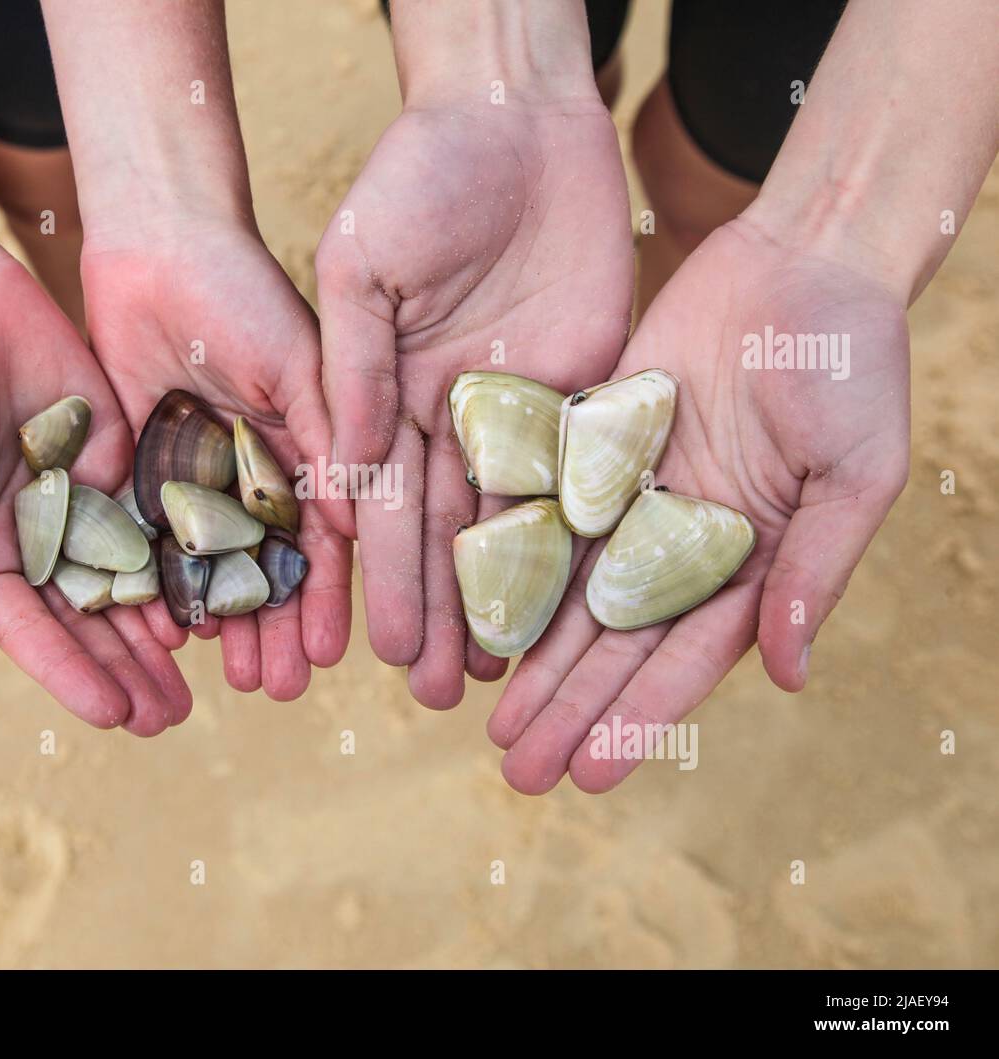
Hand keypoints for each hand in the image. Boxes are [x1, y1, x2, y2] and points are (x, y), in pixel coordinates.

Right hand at [0, 253, 190, 735]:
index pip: (37, 634)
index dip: (76, 676)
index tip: (116, 716)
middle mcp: (41, 543)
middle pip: (93, 621)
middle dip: (130, 670)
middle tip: (172, 718)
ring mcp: (86, 503)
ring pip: (134, 579)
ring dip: (164, 630)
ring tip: (202, 682)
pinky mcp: (125, 460)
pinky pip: (160, 517)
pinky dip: (185, 557)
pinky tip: (215, 594)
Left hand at [80, 220, 353, 699]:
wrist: (154, 244)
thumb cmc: (241, 289)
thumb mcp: (298, 361)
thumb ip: (328, 438)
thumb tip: (359, 530)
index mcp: (310, 450)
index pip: (324, 542)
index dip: (326, 600)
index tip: (330, 656)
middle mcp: (259, 474)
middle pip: (270, 569)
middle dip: (275, 629)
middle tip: (276, 690)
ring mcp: (202, 477)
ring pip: (214, 568)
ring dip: (225, 623)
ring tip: (233, 680)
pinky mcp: (146, 469)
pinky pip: (154, 541)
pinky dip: (162, 587)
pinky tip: (170, 633)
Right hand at [315, 96, 632, 707]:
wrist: (515, 117)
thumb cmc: (418, 175)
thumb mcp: (361, 264)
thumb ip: (354, 364)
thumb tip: (350, 470)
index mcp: (389, 392)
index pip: (380, 504)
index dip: (377, 578)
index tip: (370, 649)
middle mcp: (453, 415)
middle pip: (445, 531)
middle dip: (437, 612)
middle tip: (433, 694)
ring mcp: (521, 409)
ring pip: (514, 521)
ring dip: (504, 598)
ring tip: (494, 675)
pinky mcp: (587, 390)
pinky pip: (583, 475)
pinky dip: (578, 539)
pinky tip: (573, 600)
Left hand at [490, 217, 910, 792]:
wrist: (801, 262)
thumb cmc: (852, 367)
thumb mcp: (854, 475)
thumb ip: (813, 571)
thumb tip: (787, 674)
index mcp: (751, 562)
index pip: (684, 658)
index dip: (636, 718)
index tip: (589, 775)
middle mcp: (683, 542)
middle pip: (616, 642)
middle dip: (569, 708)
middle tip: (517, 771)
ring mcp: (635, 498)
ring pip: (571, 592)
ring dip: (534, 659)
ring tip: (492, 722)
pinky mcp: (593, 447)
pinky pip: (544, 515)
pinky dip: (513, 566)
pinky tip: (476, 618)